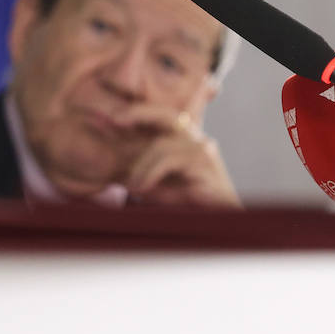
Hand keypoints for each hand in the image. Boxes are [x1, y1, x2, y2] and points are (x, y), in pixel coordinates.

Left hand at [113, 104, 240, 207]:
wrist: (220, 221)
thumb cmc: (190, 205)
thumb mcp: (160, 186)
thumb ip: (145, 173)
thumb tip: (119, 172)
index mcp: (186, 140)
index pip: (162, 116)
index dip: (139, 112)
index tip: (114, 118)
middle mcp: (196, 138)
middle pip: (166, 114)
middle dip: (139, 112)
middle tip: (115, 119)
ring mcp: (202, 147)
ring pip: (161, 145)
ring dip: (140, 167)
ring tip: (131, 187)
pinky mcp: (204, 160)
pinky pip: (169, 159)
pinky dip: (151, 173)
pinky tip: (142, 188)